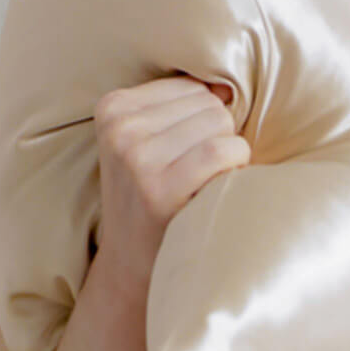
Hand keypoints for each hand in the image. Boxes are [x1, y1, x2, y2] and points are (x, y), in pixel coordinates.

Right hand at [92, 76, 248, 304]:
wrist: (130, 264)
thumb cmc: (152, 195)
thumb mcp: (148, 141)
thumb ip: (183, 105)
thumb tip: (226, 86)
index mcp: (112, 107)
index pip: (191, 86)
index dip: (201, 121)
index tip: (179, 154)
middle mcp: (120, 129)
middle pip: (208, 103)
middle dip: (215, 135)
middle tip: (193, 173)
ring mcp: (136, 158)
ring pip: (219, 122)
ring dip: (228, 152)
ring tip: (200, 182)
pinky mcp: (159, 188)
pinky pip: (222, 151)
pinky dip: (236, 164)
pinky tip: (217, 186)